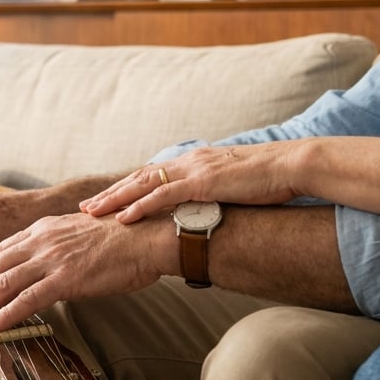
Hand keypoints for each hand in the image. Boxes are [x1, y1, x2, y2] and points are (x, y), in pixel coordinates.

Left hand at [0, 212, 173, 334]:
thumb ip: (53, 249)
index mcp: (41, 230)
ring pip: (2, 284)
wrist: (149, 236)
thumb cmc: (121, 240)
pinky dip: (6, 314)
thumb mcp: (76, 236)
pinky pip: (28, 298)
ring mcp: (52, 258)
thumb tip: (41, 270)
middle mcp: (40, 241)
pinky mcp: (67, 278)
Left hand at [80, 143, 303, 223]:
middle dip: (110, 194)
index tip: (105, 200)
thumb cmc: (271, 180)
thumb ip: (215, 195)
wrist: (294, 165)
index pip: (152, 176)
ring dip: (115, 200)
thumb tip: (206, 210)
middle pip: (139, 178)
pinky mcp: (204, 182)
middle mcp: (189, 162)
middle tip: (85, 208)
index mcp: (195, 162)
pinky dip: (141, 206)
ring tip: (92, 213)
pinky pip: (164, 196)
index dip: (126, 188)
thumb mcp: (235, 186)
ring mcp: (194, 170)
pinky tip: (123, 218)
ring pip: (143, 185)